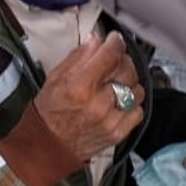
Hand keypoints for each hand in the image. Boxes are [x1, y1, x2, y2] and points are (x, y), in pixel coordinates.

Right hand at [32, 33, 144, 161]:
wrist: (48, 146)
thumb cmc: (49, 111)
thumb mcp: (55, 77)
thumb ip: (78, 57)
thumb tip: (97, 41)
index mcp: (79, 86)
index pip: (110, 55)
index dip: (116, 42)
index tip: (115, 39)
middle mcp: (97, 103)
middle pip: (128, 71)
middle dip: (123, 60)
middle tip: (115, 59)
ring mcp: (110, 120)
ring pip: (137, 90)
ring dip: (130, 82)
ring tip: (117, 82)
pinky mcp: (118, 134)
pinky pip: (138, 111)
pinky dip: (132, 103)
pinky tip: (119, 101)